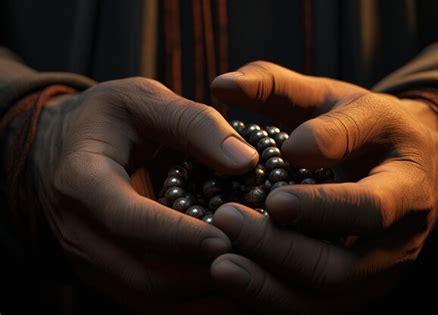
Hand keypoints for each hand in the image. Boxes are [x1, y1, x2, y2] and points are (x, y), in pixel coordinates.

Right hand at [29, 77, 257, 310]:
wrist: (61, 144)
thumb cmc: (105, 118)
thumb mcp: (144, 100)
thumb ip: (194, 124)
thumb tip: (246, 160)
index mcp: (81, 180)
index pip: (128, 219)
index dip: (178, 235)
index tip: (226, 239)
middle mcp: (78, 230)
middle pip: (141, 272)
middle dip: (199, 273)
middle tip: (252, 262)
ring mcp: (89, 256)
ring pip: (148, 293)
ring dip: (199, 290)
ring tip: (247, 273)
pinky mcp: (104, 269)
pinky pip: (148, 296)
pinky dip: (188, 294)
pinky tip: (224, 278)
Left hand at [209, 61, 437, 312]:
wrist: (403, 165)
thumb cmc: (361, 127)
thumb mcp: (330, 97)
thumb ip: (277, 88)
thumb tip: (222, 86)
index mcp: (405, 179)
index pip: (369, 201)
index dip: (321, 203)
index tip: (271, 196)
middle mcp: (399, 232)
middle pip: (346, 263)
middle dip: (285, 246)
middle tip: (228, 222)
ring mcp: (380, 267)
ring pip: (329, 292)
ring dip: (272, 284)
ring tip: (221, 264)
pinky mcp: (358, 287)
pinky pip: (315, 306)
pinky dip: (272, 297)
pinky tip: (233, 279)